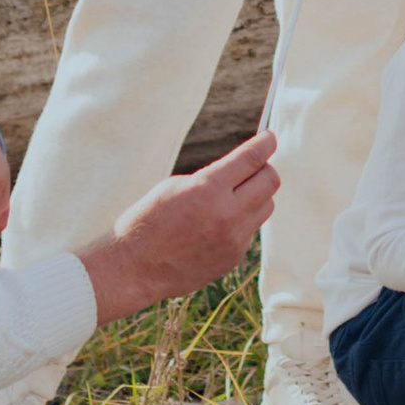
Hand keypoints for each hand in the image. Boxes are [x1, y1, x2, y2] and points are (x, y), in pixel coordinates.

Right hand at [80, 128, 277, 318]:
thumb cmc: (149, 219)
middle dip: (264, 168)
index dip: (265, 143)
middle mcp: (226, 214)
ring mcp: (233, 239)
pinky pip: (250, 229)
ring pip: (266, 206)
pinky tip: (218, 223)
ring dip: (256, 195)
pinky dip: (242, 220)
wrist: (134, 267)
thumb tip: (244, 168)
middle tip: (253, 166)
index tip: (269, 137)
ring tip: (233, 195)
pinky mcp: (233, 257)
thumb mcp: (177, 185)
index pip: (252, 158)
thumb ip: (214, 176)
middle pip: (270, 181)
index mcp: (208, 189)